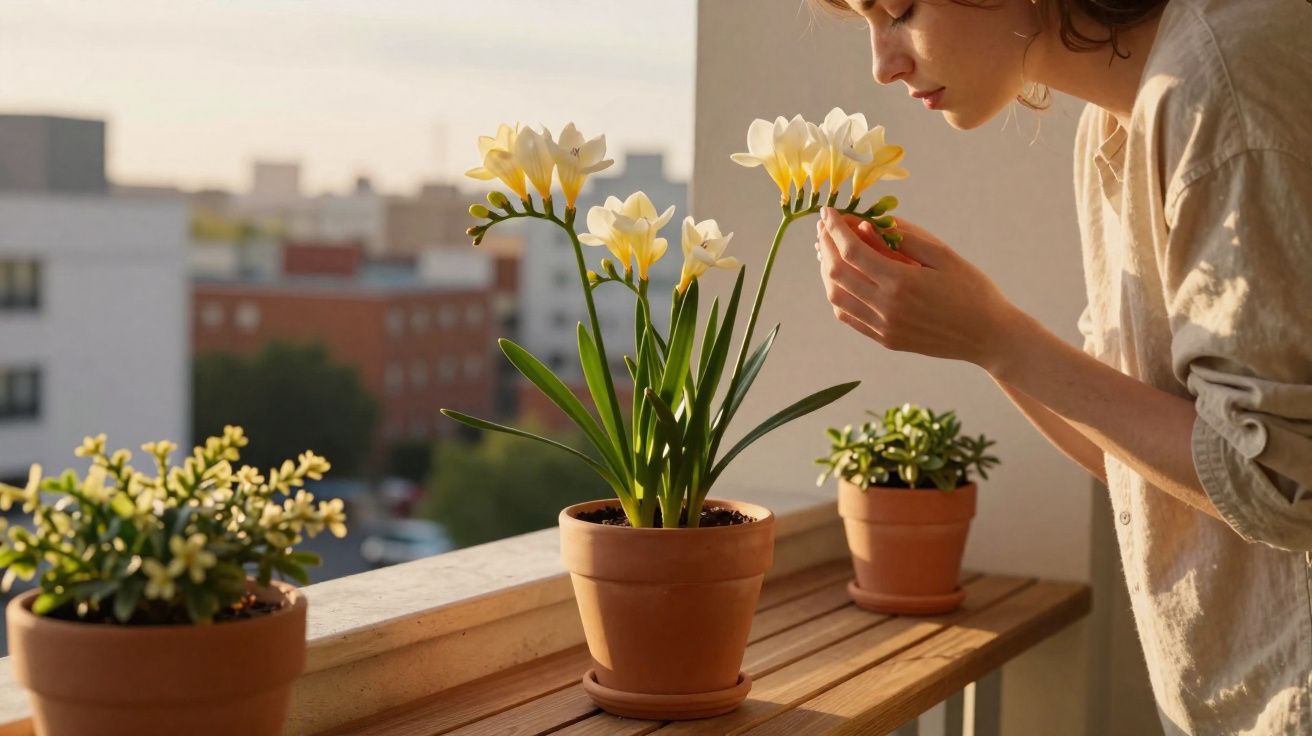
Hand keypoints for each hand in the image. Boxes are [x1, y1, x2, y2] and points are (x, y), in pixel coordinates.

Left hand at [814, 206, 1022, 367]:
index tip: (829, 211)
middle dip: (826, 244)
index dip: (835, 228)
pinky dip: (837, 293)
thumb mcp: (944, 255)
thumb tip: (870, 222)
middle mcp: (886, 307)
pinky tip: (841, 277)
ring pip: (836, 296)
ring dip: (827, 270)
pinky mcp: (885, 339)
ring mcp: (883, 327)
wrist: (989, 337)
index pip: (852, 250)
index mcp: (901, 282)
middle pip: (837, 272)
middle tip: (826, 226)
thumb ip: (905, 237)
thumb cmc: (972, 290)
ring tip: (829, 249)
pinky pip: (848, 316)